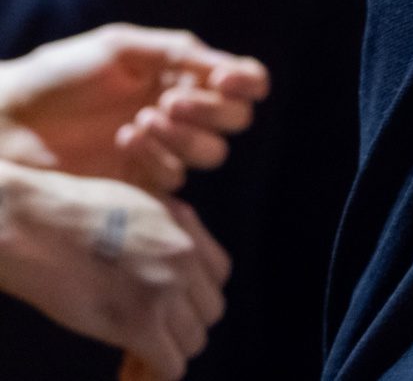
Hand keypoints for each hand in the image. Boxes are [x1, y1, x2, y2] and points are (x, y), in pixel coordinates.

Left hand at [0, 26, 268, 194]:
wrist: (4, 120)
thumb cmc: (59, 75)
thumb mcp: (121, 47)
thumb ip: (179, 52)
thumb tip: (231, 69)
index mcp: (180, 75)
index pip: (242, 81)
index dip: (246, 81)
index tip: (226, 78)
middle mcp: (180, 113)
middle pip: (235, 119)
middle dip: (211, 110)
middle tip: (169, 101)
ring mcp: (162, 151)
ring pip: (212, 152)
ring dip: (186, 136)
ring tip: (141, 121)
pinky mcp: (139, 185)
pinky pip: (175, 178)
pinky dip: (157, 157)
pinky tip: (123, 141)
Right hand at [0, 163, 228, 380]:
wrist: (36, 224)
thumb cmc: (68, 216)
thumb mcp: (136, 206)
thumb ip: (162, 233)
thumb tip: (166, 263)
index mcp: (184, 228)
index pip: (218, 274)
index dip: (195, 295)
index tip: (174, 307)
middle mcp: (184, 256)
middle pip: (209, 310)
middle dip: (184, 324)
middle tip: (155, 334)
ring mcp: (165, 289)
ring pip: (193, 340)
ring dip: (170, 350)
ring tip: (143, 355)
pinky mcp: (140, 323)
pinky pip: (170, 364)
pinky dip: (157, 372)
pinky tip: (136, 372)